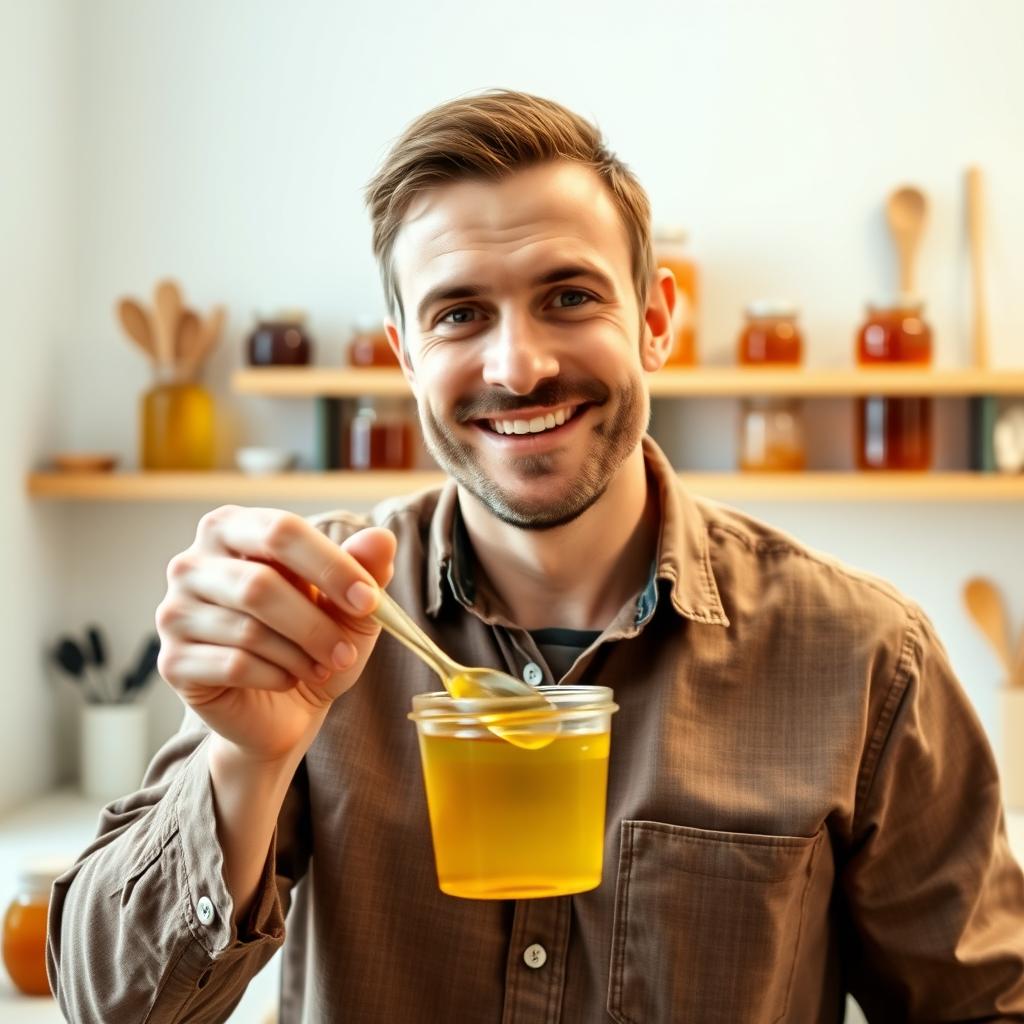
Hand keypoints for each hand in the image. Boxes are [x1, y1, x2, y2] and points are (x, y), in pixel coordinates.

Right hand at [155, 505, 394, 761]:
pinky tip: (289, 678)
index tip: (369, 601)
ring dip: (300, 654)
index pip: (281, 531)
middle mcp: (192, 563)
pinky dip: (276, 675)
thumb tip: (380, 539)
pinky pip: (233, 665)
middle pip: (260, 584)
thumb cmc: (311, 640)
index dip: (330, 565)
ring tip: (321, 666)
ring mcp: (174, 612)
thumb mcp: (349, 607)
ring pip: (249, 630)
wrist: (280, 708)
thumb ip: (365, 569)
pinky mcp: (172, 661)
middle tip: (346, 652)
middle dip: (315, 624)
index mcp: (233, 529)